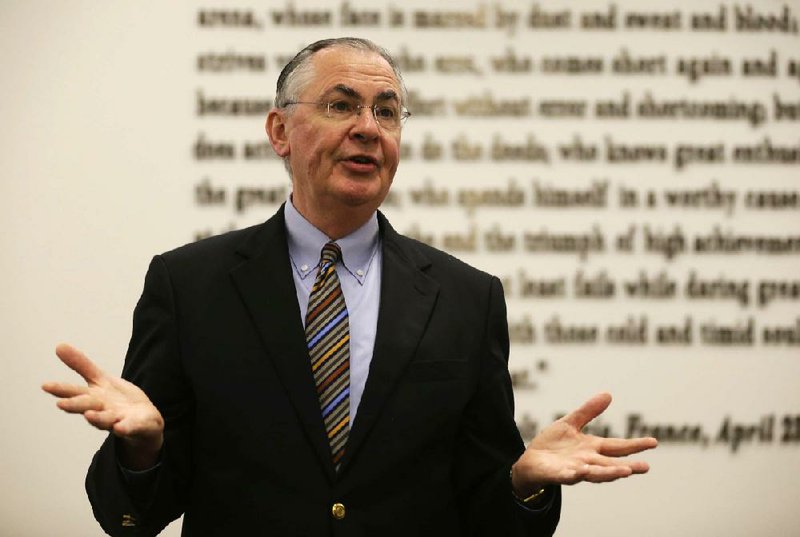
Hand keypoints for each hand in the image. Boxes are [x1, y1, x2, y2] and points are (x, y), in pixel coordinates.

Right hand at [42, 343, 163, 468]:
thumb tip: (59, 345)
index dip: (60, 389)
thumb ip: (82, 365)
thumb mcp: (101, 379)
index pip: (74, 392)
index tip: (45, 385)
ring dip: (97, 418)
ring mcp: (117, 419)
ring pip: (105, 420)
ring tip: (88, 415)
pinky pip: (129, 427)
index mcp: (92, 397)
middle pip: (86, 407)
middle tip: (61, 404)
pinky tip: (120, 427)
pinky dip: (124, 428)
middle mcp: (101, 411)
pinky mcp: (133, 426)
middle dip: (74, 405)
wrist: (143, 419)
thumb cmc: (117, 399)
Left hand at [511, 393, 656, 495]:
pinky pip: (567, 476)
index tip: (653, 442)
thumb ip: (588, 412)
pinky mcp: (557, 475)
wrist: (530, 461)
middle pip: (611, 464)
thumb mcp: (570, 423)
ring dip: (609, 473)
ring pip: (594, 473)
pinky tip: (581, 472)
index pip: (617, 447)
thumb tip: (608, 394)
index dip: (635, 445)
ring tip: (625, 472)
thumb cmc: (552, 444)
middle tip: (646, 467)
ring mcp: (573, 469)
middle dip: (627, 466)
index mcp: (592, 448)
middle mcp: (587, 461)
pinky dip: (574, 475)